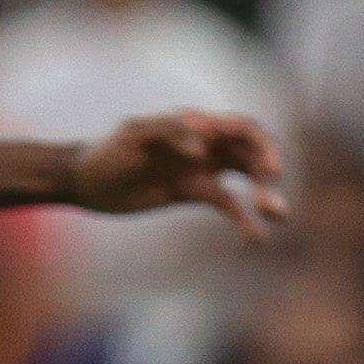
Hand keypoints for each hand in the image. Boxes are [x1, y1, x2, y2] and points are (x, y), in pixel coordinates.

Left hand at [69, 113, 286, 234]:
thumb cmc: (105, 152)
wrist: (85, 181)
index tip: (267, 170)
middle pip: (252, 151)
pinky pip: (228, 204)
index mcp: (194, 125)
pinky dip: (244, 219)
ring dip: (266, 194)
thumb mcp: (131, 137)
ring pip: (246, 178)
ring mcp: (201, 168)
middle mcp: (204, 143)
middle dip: (269, 170)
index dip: (261, 145)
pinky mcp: (193, 192)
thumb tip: (203, 147)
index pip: (240, 127)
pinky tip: (256, 238)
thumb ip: (168, 133)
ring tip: (278, 215)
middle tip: (272, 196)